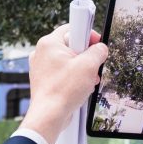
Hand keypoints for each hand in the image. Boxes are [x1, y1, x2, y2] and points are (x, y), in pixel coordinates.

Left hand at [20, 23, 108, 143]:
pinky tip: (81, 88)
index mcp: (49, 43)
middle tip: (93, 67)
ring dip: (82, 70)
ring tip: (88, 81)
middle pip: (72, 46)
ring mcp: (42, 67)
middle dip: (86, 57)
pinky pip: (63, 73)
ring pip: (69, 61)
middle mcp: (42, 52)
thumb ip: (98, 51)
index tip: (96, 43)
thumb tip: (101, 48)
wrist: (49, 116)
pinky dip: (74, 78)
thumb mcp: (88, 66)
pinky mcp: (44, 80)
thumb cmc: (64, 90)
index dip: (87, 34)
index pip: (72, 28)